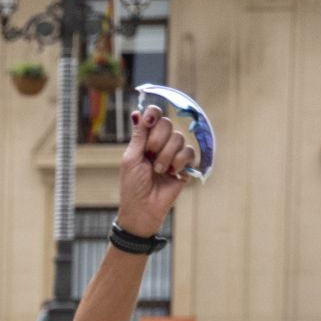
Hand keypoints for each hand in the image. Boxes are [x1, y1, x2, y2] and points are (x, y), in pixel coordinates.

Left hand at [117, 106, 192, 237]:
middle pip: (167, 123)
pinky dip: (179, 162)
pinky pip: (189, 152)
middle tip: (150, 156)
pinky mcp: (185, 165)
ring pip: (178, 138)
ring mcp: (173, 153)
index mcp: (145, 139)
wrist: (143, 208)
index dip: (153, 114)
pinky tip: (172, 173)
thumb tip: (137, 112)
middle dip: (157, 141)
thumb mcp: (131, 159)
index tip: (149, 121)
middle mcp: (160, 143)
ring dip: (166, 156)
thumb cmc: (133, 186)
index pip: (153, 115)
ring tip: (159, 171)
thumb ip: (139, 136)